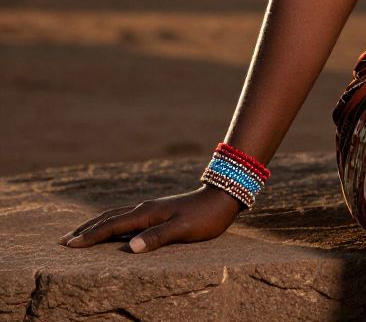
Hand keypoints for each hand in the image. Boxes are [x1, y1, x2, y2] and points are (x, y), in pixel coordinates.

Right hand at [57, 183, 243, 252]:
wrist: (224, 195)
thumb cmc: (205, 217)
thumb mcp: (184, 229)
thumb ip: (158, 238)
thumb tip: (131, 248)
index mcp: (147, 213)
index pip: (111, 226)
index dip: (90, 236)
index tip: (69, 245)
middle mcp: (145, 208)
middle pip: (108, 218)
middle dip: (86, 229)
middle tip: (63, 241)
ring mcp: (151, 208)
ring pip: (116, 216)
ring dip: (96, 225)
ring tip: (80, 234)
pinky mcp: (158, 211)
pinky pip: (126, 217)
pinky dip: (111, 223)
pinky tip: (112, 229)